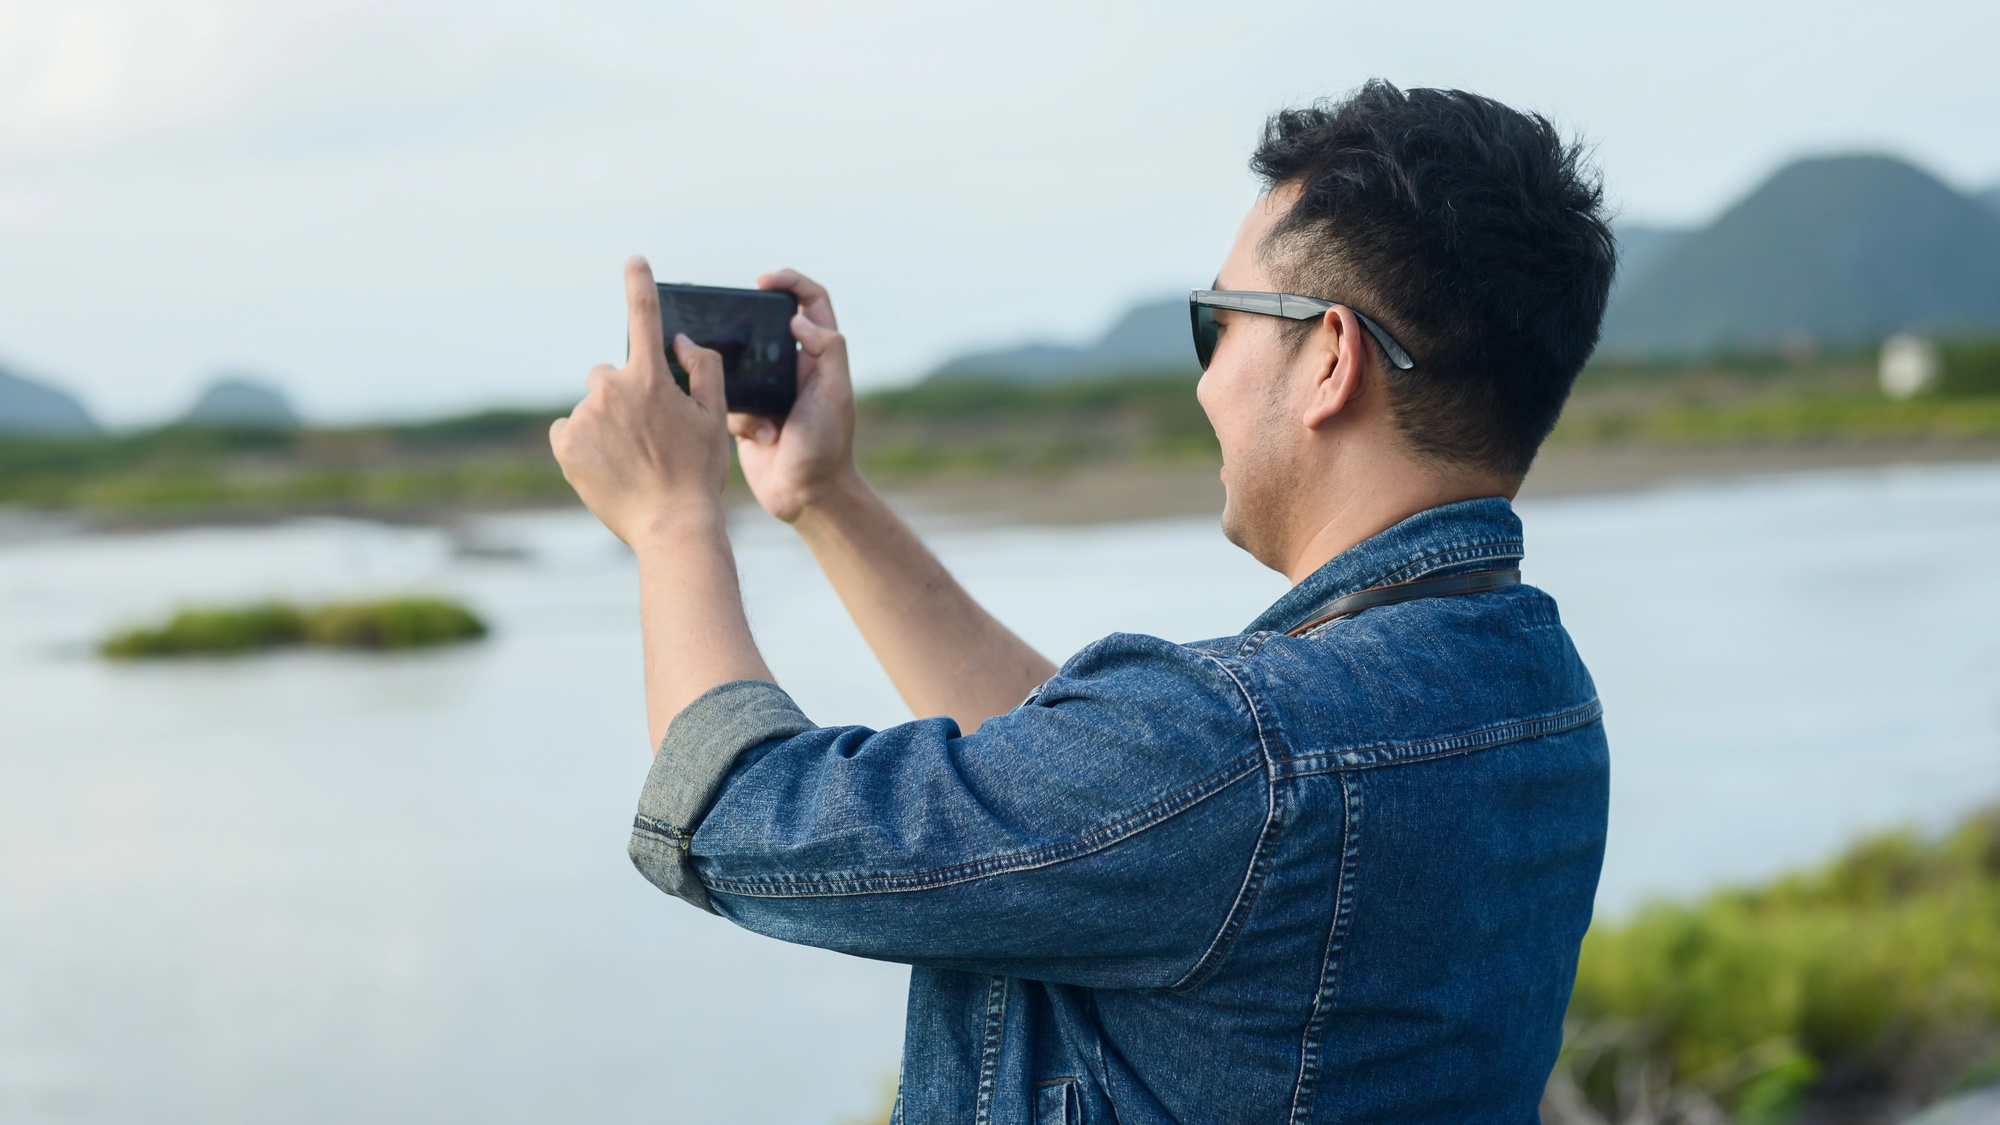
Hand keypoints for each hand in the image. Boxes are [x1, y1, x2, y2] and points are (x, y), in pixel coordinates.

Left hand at [551, 257, 730, 544]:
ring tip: (631, 460)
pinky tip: (608, 467)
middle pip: (610, 374)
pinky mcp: (564, 443)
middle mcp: (611, 389)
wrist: (671, 525)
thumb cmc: (698, 472)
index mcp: (650, 378)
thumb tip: (679, 341)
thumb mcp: (713, 418)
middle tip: (648, 435)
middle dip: (625, 394)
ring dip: (606, 422)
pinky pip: (570, 430)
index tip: (634, 261)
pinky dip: (584, 443)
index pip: (645, 317)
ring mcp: (584, 417)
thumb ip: (702, 369)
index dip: (640, 284)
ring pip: (592, 407)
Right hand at [729, 269, 861, 523]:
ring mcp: (769, 391)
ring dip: (739, 382)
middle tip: (729, 330)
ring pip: (737, 363)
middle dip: (746, 330)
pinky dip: (738, 415)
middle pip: (765, 327)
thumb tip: (799, 319)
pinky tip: (761, 437)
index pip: (811, 302)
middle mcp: (794, 368)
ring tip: (757, 409)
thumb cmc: (827, 446)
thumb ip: (827, 350)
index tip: (764, 281)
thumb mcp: (836, 394)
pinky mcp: (748, 415)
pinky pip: (726, 398)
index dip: (791, 282)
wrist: (806, 497)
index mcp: (819, 356)